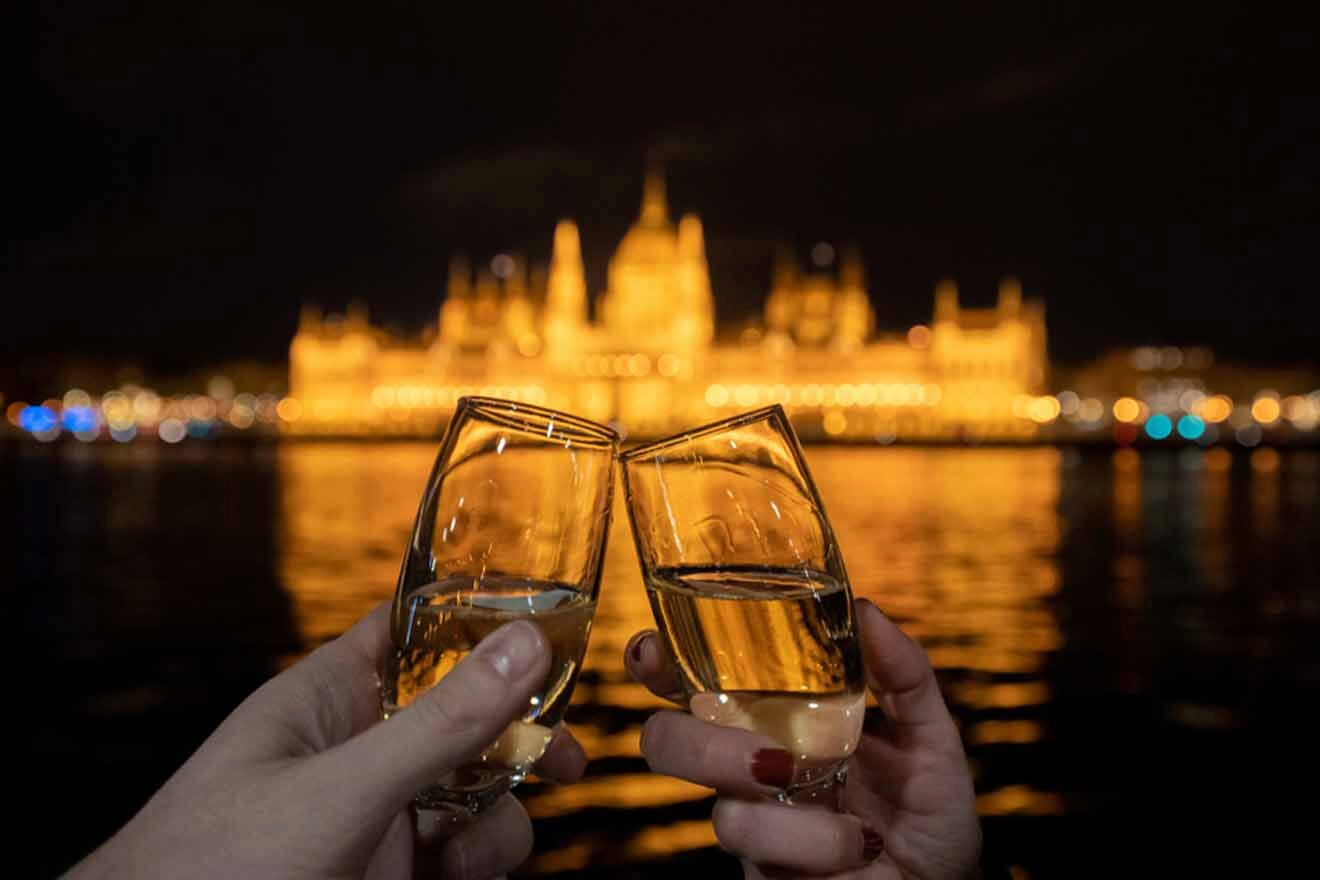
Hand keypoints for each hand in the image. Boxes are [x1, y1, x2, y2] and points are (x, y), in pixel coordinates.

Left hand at [69, 602, 586, 879]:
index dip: (482, 618)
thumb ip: (438, 725)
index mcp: (330, 695)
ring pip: (473, 786)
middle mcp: (358, 746)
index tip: (553, 627)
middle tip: (567, 753)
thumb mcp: (339, 790)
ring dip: (501, 810)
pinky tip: (464, 874)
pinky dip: (481, 857)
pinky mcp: (385, 869)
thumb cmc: (208, 866)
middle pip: (464, 712)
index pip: (416, 626)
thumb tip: (526, 644)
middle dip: (517, 731)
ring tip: (477, 849)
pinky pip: (460, 845)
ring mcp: (373, 813)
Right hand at [625, 598, 980, 878]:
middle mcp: (750, 764)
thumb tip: (867, 612)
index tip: (654, 651)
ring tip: (831, 792)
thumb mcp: (930, 734)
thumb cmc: (929, 812)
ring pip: (717, 810)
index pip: (695, 680)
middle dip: (694, 745)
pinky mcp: (764, 872)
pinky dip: (814, 839)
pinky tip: (857, 840)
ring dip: (779, 808)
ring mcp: (754, 821)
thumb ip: (903, 674)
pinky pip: (761, 851)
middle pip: (668, 743)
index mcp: (775, 715)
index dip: (658, 662)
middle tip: (761, 754)